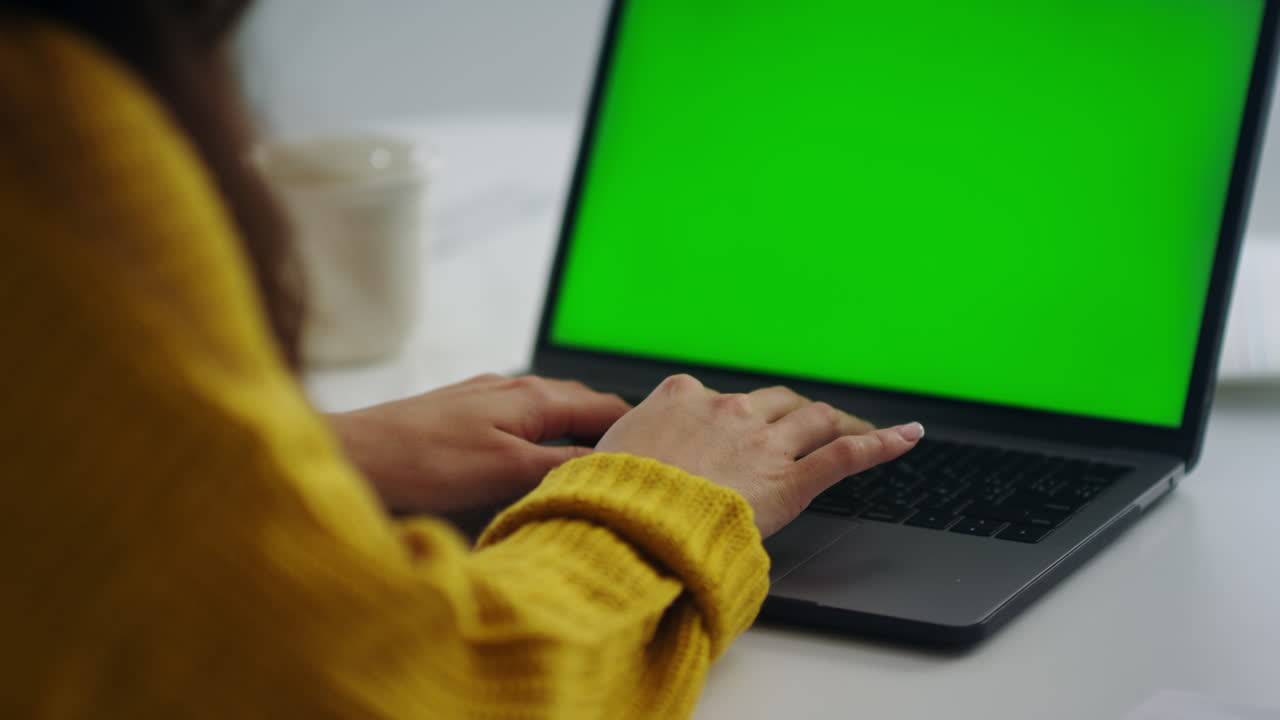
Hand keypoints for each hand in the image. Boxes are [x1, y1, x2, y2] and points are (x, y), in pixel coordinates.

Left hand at [328, 374, 630, 514]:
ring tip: (595, 459)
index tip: (665, 446)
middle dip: (611, 426)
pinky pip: (519, 419)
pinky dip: (542, 435)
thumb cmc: (423, 461)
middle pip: (579, 403)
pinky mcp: (460, 413)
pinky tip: (534, 457)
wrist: (350, 455)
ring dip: (575, 430)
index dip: (636, 426)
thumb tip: (613, 462)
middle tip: (639, 456)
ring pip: (548, 411)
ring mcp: (484, 397)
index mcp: (531, 396)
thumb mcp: (506, 470)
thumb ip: (562, 463)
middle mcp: (511, 387)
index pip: (604, 406)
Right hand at [595, 374, 922, 536]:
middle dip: (787, 413)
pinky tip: (909, 436)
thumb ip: (613, 457)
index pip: (710, 398)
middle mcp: (727, 411)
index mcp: (679, 398)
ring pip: (812, 419)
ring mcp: (762, 443)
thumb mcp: (598, 463)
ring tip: (855, 424)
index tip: (723, 430)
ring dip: (835, 420)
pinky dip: (883, 443)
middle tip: (800, 425)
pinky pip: (847, 455)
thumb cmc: (610, 498)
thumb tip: (585, 471)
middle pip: (770, 402)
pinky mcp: (791, 480)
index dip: (723, 417)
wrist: (634, 521)